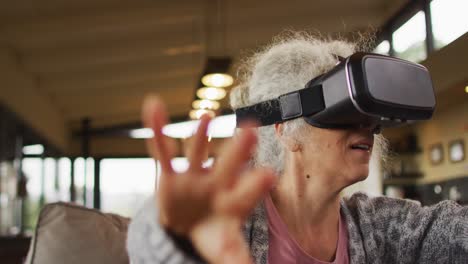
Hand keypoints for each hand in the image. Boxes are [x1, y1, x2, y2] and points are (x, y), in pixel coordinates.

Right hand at [142, 96, 274, 263]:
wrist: (189, 225)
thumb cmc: (213, 233)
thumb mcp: (225, 249)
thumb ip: (238, 259)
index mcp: (233, 202)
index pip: (246, 194)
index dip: (255, 186)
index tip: (268, 174)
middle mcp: (216, 183)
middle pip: (229, 165)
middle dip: (237, 151)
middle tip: (250, 131)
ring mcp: (194, 176)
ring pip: (197, 153)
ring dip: (201, 135)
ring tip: (207, 116)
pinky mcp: (171, 175)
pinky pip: (163, 151)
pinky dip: (158, 131)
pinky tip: (153, 107)